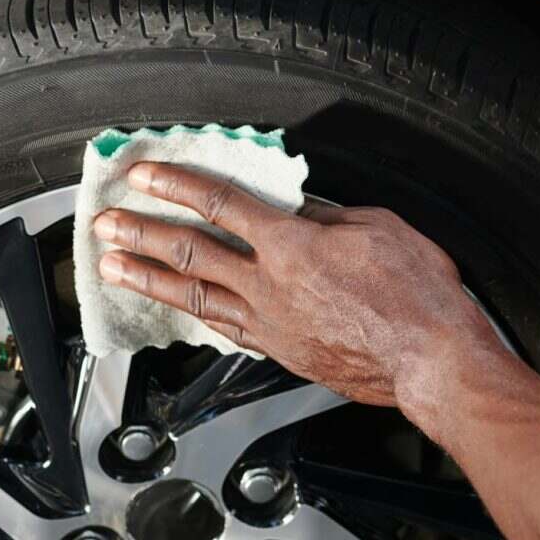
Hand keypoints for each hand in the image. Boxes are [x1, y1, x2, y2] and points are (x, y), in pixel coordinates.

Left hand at [91, 163, 503, 406]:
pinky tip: (178, 310)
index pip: (219, 204)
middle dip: (140, 234)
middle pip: (190, 253)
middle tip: (104, 225)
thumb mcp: (379, 228)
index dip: (176, 185)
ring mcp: (271, 325)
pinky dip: (195, 314)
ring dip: (148, 280)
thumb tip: (299, 212)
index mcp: (292, 246)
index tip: (144, 176)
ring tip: (113, 269)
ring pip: (195, 298)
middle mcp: (270, 286)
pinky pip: (225, 328)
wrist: (435, 363)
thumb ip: (329, 217)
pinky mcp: (282, 352)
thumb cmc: (418, 298)